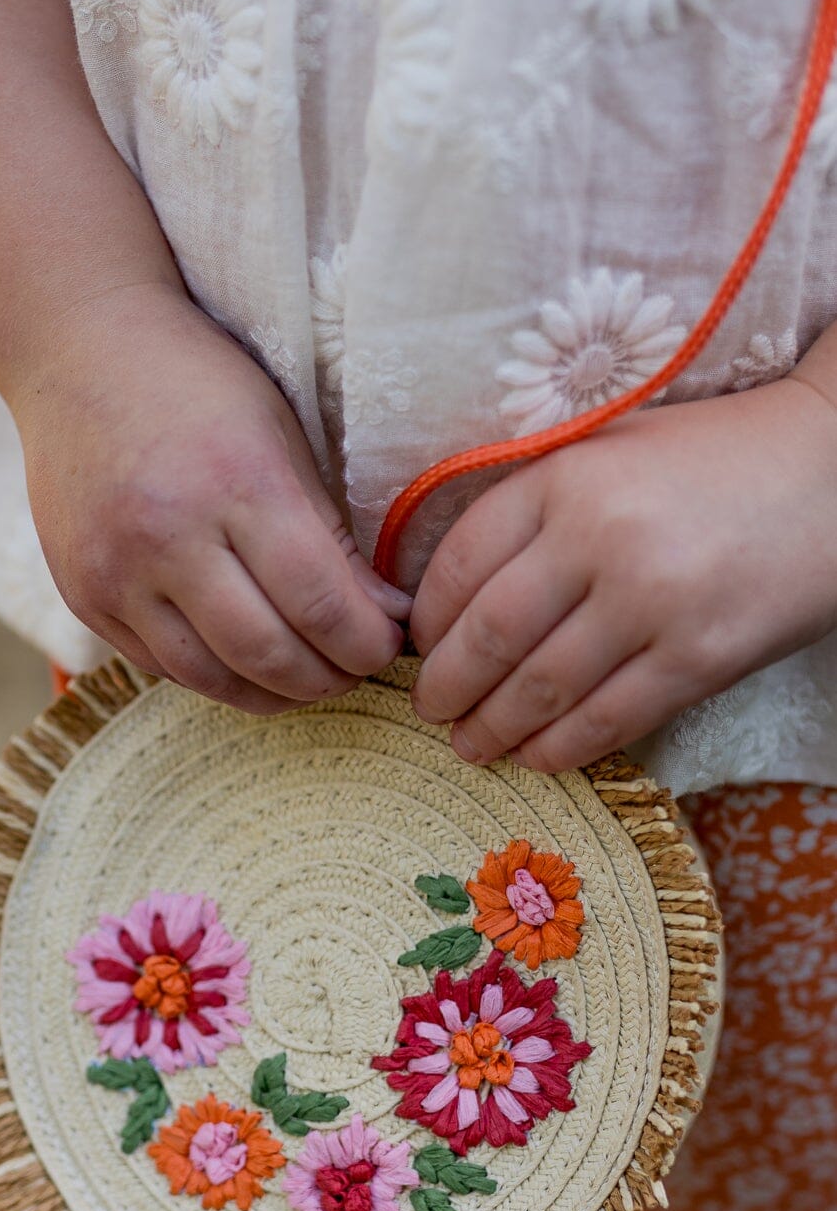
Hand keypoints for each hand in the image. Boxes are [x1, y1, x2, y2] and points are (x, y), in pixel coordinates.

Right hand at [14, 282, 409, 712]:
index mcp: (237, 481)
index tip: (391, 642)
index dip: (369, 642)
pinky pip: (160, 666)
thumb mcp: (280, 434)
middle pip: (269, 654)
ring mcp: (115, 571)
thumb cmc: (197, 381)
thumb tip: (385, 616)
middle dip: (330, 677)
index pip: (321, 603)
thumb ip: (331, 533)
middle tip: (357, 668)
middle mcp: (168, 535)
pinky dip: (213, 675)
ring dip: (272, 692)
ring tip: (307, 677)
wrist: (75, 351)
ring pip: (211, 677)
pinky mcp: (82, 594)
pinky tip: (243, 660)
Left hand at [408, 376, 836, 769]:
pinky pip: (608, 720)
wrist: (833, 466)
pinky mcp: (701, 657)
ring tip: (472, 745)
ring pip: (540, 690)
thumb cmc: (706, 462)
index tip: (416, 649)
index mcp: (564, 478)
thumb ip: (532, 509)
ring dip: (492, 730)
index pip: (458, 564)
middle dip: (445, 689)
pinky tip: (536, 756)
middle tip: (429, 712)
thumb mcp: (605, 454)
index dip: (426, 621)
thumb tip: (446, 595)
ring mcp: (652, 601)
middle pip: (487, 637)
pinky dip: (560, 749)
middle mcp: (600, 537)